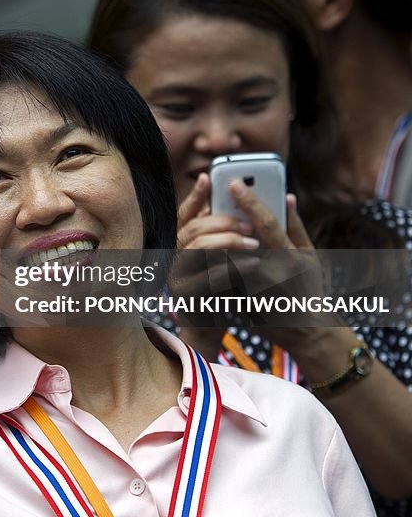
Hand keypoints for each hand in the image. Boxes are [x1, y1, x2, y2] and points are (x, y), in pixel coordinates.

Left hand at [172, 174, 327, 343]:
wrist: (307, 333)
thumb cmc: (309, 289)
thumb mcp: (309, 257)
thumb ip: (295, 227)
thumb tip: (287, 196)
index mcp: (293, 256)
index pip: (266, 223)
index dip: (249, 201)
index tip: (232, 183)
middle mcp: (275, 272)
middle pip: (240, 238)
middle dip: (222, 221)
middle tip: (208, 201)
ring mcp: (256, 289)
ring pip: (227, 257)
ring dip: (215, 241)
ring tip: (205, 225)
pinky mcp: (242, 301)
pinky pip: (223, 276)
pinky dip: (215, 262)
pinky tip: (207, 252)